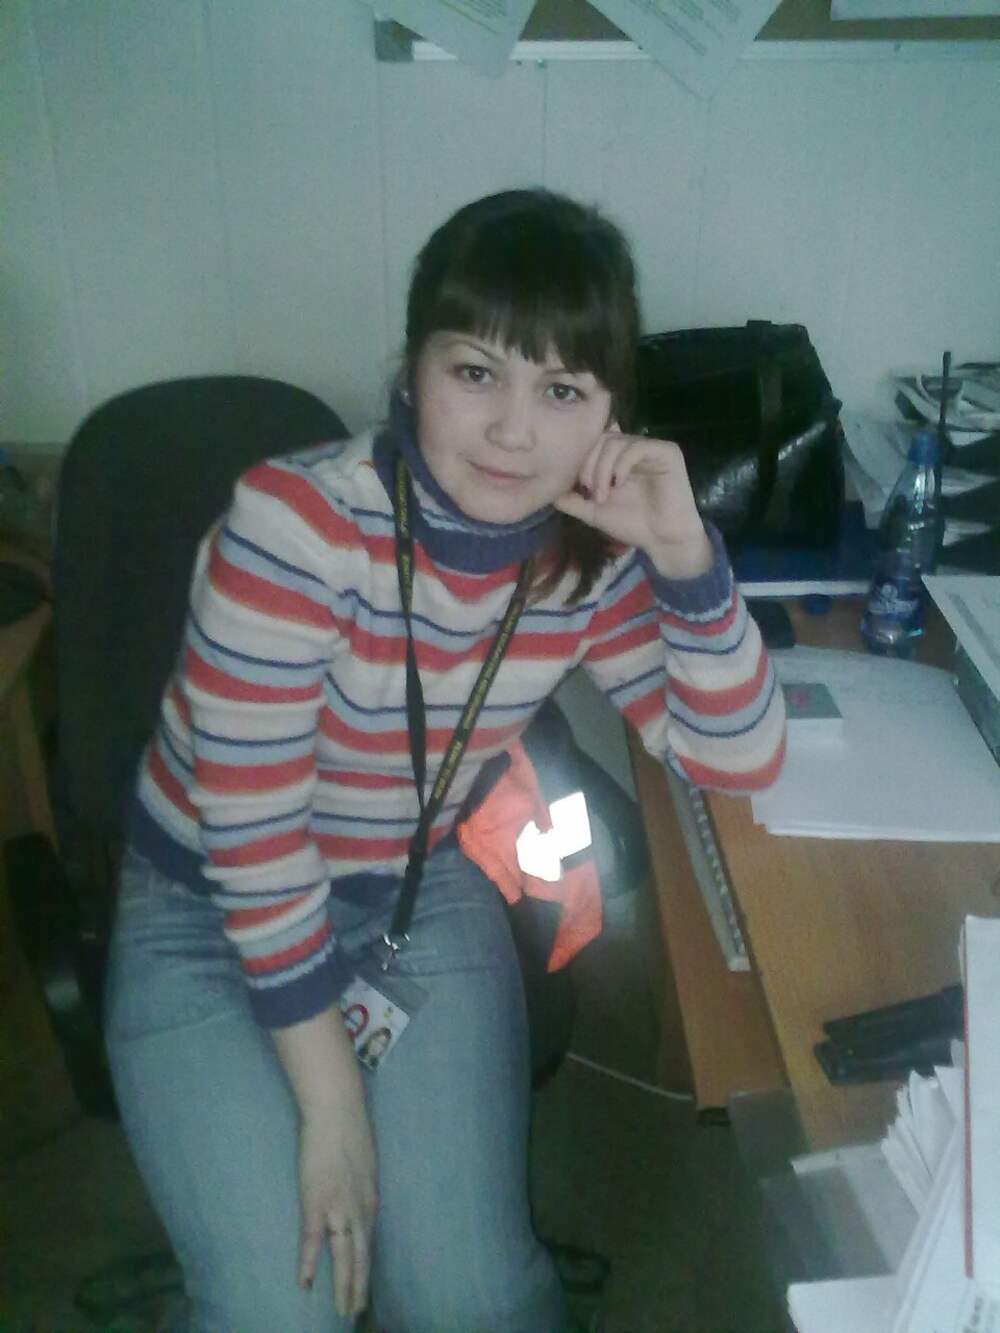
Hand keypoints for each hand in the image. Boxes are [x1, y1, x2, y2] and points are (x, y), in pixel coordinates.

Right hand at [297, 1102, 376, 1316]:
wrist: (337, 1111)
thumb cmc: (349, 1129)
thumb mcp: (365, 1163)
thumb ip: (362, 1184)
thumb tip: (359, 1194)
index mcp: (370, 1200)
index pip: (370, 1243)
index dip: (367, 1267)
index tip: (366, 1289)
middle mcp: (360, 1209)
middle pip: (362, 1257)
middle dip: (359, 1286)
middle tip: (356, 1312)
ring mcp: (338, 1207)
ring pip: (344, 1256)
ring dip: (344, 1285)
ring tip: (344, 1310)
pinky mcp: (316, 1201)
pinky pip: (313, 1240)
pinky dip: (309, 1264)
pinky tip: (305, 1285)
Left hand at [555, 430, 713, 579]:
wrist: (663, 540)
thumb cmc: (632, 524)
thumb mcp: (594, 512)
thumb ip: (572, 500)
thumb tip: (548, 491)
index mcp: (617, 458)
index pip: (592, 443)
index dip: (581, 461)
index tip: (578, 487)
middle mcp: (633, 448)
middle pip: (601, 438)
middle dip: (589, 465)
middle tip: (590, 492)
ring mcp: (650, 448)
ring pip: (616, 441)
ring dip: (602, 468)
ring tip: (603, 494)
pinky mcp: (667, 452)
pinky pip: (638, 446)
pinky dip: (622, 464)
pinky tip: (618, 483)